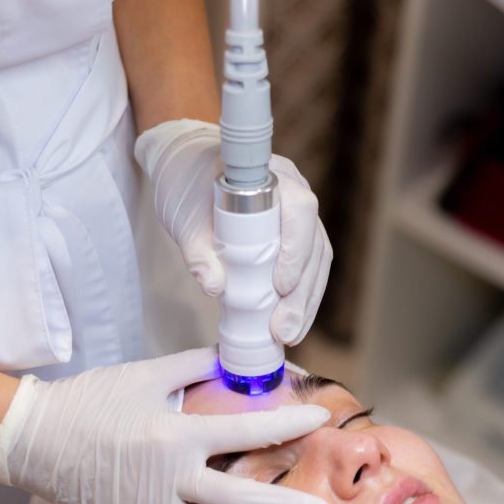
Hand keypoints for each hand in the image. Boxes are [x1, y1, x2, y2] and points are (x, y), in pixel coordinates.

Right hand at [0, 348, 332, 503]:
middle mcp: (173, 478)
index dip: (288, 425)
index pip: (247, 431)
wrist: (36, 438)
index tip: (321, 420)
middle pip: (240, 498)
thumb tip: (230, 356)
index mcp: (179, 435)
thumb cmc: (93, 401)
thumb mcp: (146, 376)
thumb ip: (193, 365)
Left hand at [135, 119, 332, 345]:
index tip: (280, 286)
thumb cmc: (188, 186)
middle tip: (284, 331)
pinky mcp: (296, 237)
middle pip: (316, 247)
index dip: (296, 251)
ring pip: (318, 263)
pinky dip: (302, 298)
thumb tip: (215, 287)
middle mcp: (297, 194)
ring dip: (306, 303)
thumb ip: (197, 252)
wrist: (188, 167)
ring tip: (289, 335)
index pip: (300, 212)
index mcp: (273, 178)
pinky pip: (309, 269)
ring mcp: (300, 217)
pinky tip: (291, 323)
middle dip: (302, 294)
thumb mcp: (185, 219)